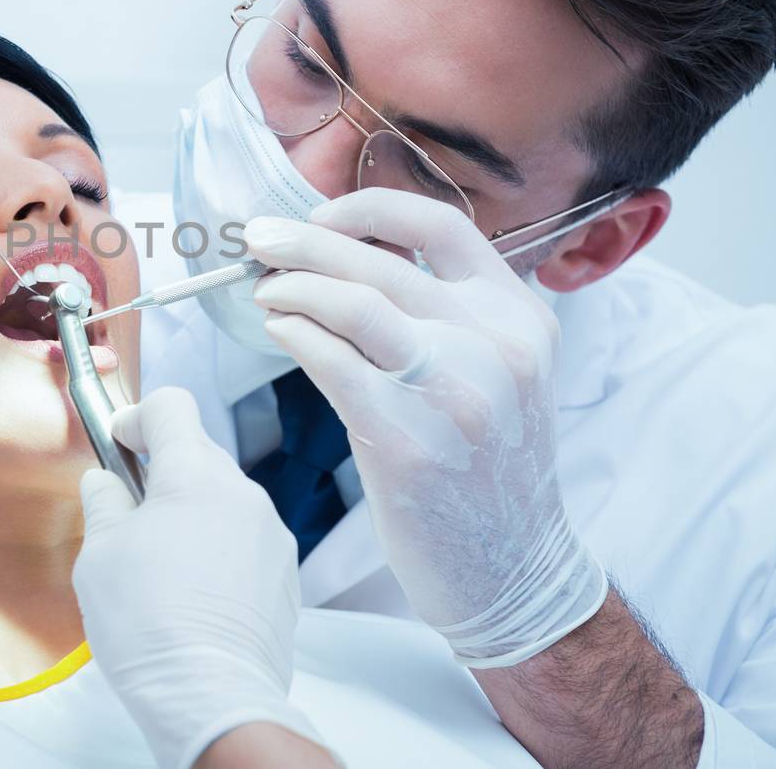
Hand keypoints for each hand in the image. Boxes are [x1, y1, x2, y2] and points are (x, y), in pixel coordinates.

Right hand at [74, 388, 334, 768]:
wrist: (210, 697)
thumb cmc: (148, 622)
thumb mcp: (100, 553)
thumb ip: (104, 502)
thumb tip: (107, 482)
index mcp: (195, 475)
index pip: (172, 405)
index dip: (138, 417)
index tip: (118, 441)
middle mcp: (243, 495)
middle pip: (199, 454)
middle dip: (163, 472)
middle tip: (130, 513)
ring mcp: (271, 537)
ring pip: (224, 501)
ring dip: (193, 514)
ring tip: (160, 566)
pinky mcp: (285, 578)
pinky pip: (245, 542)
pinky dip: (219, 552)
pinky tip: (193, 595)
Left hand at [246, 188, 606, 667]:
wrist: (514, 566)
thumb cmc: (488, 466)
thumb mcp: (498, 370)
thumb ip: (447, 314)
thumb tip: (342, 259)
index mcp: (519, 315)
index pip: (440, 225)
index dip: (367, 208)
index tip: (318, 216)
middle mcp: (495, 343)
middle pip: (379, 261)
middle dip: (302, 242)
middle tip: (256, 240)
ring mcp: (453, 391)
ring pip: (353, 302)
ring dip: (291, 286)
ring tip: (262, 291)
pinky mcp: (406, 439)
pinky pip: (331, 360)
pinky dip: (293, 334)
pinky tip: (278, 332)